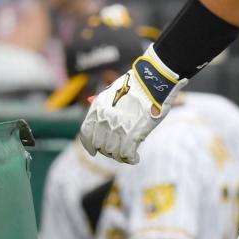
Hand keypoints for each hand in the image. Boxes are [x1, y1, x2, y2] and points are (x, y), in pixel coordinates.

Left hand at [79, 45, 186, 163]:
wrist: (152, 80)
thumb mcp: (113, 88)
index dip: (89, 145)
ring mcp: (117, 127)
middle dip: (108, 150)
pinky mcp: (132, 134)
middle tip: (119, 148)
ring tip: (128, 153)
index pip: (86, 134)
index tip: (94, 151)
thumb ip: (101, 98)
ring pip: (113, 152)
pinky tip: (135, 158)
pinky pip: (127, 155)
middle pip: (100, 145)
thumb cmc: (136, 83)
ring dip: (120, 156)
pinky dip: (131, 159)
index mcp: (98, 108)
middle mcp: (104, 119)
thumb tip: (89, 100)